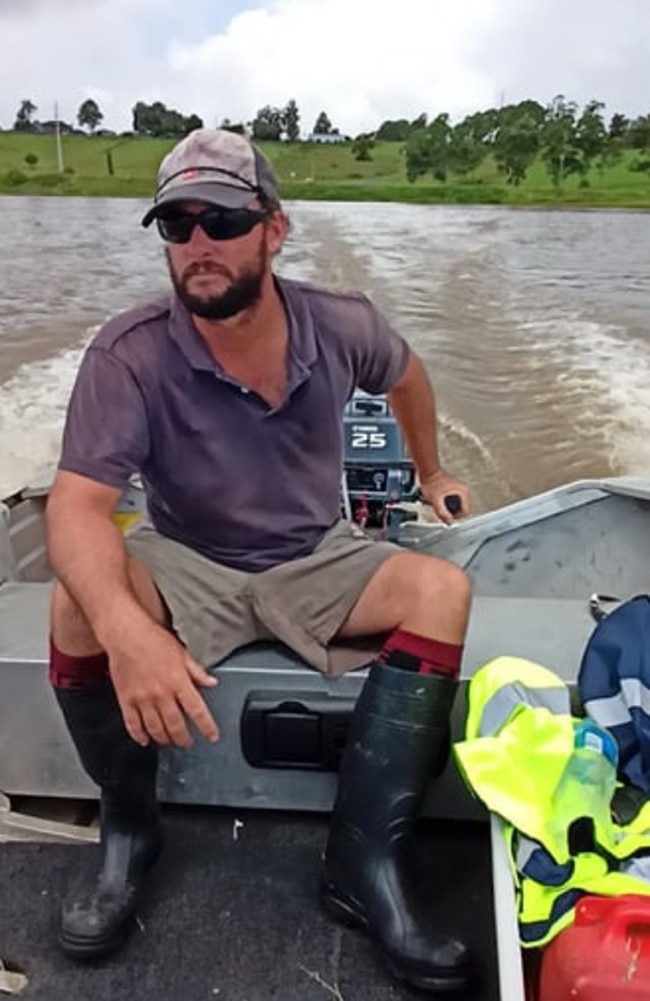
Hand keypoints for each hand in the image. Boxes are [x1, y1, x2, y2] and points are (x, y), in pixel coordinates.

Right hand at [106, 623, 219, 748]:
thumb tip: (212, 683)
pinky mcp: (126, 700)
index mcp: (178, 682)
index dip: (207, 727)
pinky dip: (139, 735)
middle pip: (176, 726)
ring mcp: (142, 699)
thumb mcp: (182, 653)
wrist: (126, 635)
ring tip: (169, 742)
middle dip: (184, 739)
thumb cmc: (154, 640)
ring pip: (155, 729)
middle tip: (187, 743)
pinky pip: (132, 724)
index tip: (212, 736)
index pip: (197, 711)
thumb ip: (197, 672)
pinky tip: (144, 740)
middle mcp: (162, 694)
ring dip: (164, 739)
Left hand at [419, 470, 469, 524]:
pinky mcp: (452, 490)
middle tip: (439, 510)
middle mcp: (463, 491)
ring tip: (437, 504)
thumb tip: (449, 522)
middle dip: (449, 512)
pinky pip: (451, 502)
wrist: (427, 472)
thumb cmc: (432, 482)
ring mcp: (458, 490)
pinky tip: (437, 501)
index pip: (465, 512)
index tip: (446, 517)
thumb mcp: (436, 500)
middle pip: (460, 510)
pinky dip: (444, 504)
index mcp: (463, 492)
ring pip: (455, 506)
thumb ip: (442, 512)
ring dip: (446, 508)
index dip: (455, 517)